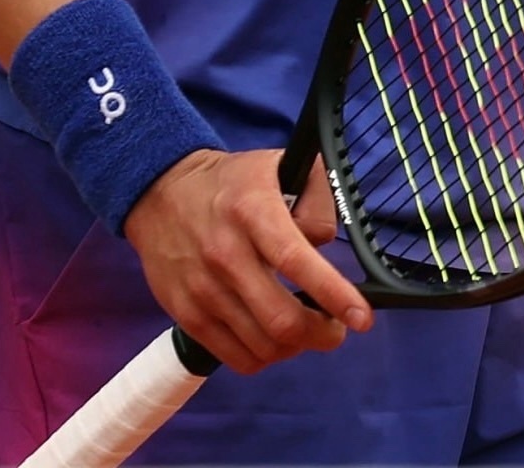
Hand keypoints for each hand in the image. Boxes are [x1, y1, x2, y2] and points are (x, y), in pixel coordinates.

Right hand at [123, 149, 370, 375]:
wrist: (161, 192)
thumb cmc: (233, 182)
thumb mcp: (279, 165)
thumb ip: (316, 198)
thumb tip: (324, 244)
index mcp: (252, 210)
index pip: (296, 259)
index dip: (333, 294)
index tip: (362, 317)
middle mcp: (224, 253)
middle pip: (282, 320)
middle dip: (322, 333)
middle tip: (335, 327)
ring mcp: (202, 289)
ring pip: (263, 346)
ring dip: (295, 347)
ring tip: (304, 329)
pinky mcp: (185, 315)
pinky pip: (236, 358)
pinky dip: (265, 357)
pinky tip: (272, 337)